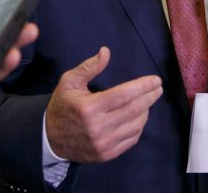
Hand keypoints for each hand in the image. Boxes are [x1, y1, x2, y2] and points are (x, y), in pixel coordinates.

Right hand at [45, 47, 162, 162]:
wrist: (49, 138)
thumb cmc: (62, 105)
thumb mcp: (69, 82)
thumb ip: (89, 67)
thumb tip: (106, 52)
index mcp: (89, 108)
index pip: (124, 95)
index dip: (143, 86)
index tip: (156, 80)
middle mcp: (98, 127)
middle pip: (134, 109)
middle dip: (150, 96)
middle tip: (158, 88)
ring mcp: (103, 143)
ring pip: (136, 125)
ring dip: (146, 111)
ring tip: (146, 101)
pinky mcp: (107, 154)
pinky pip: (131, 139)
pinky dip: (139, 126)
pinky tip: (139, 117)